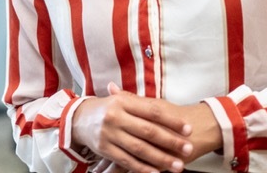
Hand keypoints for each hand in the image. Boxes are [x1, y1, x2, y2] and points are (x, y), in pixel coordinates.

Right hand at [70, 83, 196, 172]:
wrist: (78, 119)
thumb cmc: (107, 109)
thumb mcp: (121, 101)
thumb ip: (142, 104)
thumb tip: (168, 109)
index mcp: (123, 102)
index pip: (152, 111)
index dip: (171, 121)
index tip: (188, 129)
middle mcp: (115, 116)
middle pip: (148, 131)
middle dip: (171, 141)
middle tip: (188, 149)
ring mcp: (109, 134)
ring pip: (139, 149)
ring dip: (161, 159)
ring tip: (178, 166)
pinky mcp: (104, 149)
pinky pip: (127, 161)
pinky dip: (142, 168)